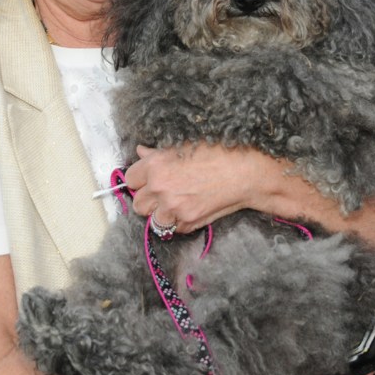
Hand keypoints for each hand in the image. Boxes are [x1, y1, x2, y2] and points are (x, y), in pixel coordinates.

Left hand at [123, 143, 255, 233]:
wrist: (245, 171)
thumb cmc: (218, 152)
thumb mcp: (184, 145)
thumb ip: (158, 153)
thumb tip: (141, 152)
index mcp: (155, 165)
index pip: (130, 179)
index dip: (140, 179)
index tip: (148, 180)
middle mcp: (160, 187)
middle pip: (137, 203)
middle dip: (148, 199)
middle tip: (162, 194)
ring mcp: (173, 207)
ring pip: (152, 220)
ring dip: (161, 214)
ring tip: (176, 204)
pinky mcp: (188, 222)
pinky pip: (173, 229)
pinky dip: (179, 222)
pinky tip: (191, 209)